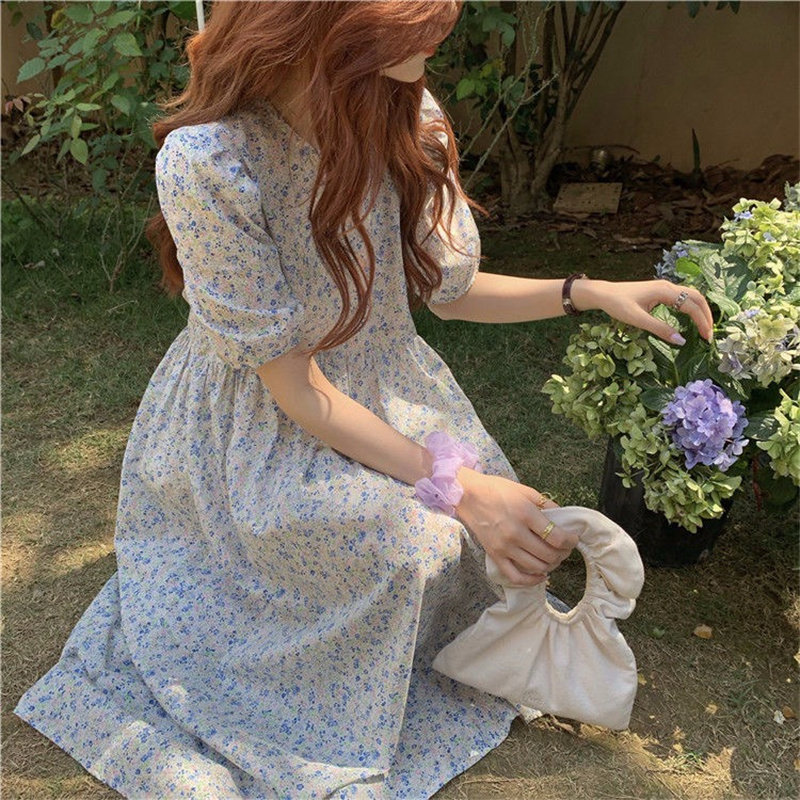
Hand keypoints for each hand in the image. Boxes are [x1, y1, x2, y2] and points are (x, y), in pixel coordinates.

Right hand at [454, 468, 577, 585]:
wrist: (469, 495)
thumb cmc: (497, 490)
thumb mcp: (525, 490)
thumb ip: (546, 504)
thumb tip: (563, 518)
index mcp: (526, 514)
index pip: (556, 537)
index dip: (570, 541)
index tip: (573, 539)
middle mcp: (515, 533)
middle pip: (549, 554)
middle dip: (563, 553)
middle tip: (564, 548)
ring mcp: (504, 547)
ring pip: (536, 567)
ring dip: (551, 565)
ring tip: (553, 558)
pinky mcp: (495, 555)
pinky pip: (516, 577)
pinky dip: (531, 580)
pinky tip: (540, 575)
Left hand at [572, 278, 713, 344]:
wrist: (603, 294)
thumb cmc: (618, 305)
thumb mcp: (638, 320)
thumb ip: (660, 329)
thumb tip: (681, 341)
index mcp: (665, 291)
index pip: (692, 306)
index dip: (702, 322)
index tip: (706, 338)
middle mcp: (668, 286)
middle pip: (697, 298)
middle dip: (706, 315)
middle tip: (708, 335)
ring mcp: (664, 288)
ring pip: (691, 296)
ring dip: (700, 311)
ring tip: (703, 328)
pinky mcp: (660, 292)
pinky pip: (682, 298)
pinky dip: (691, 308)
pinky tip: (690, 320)